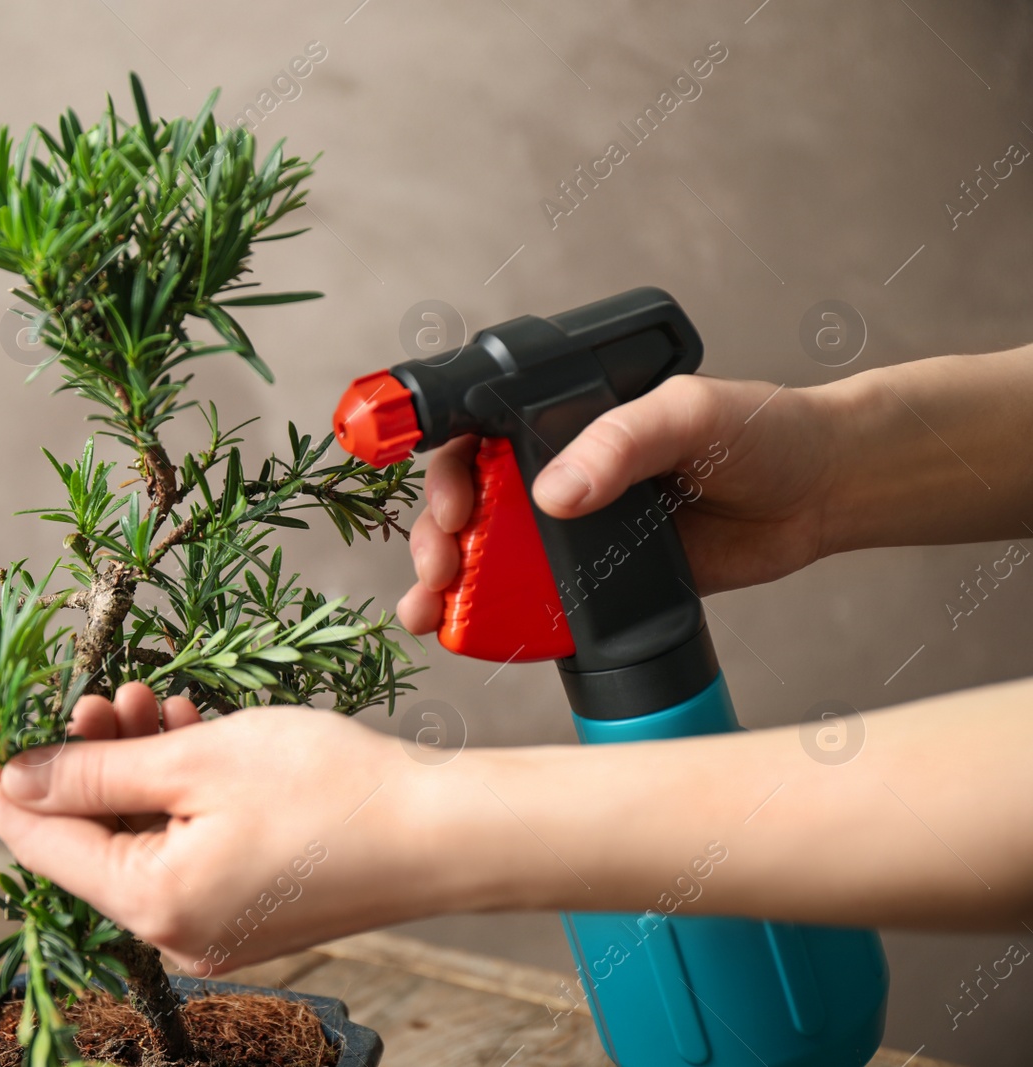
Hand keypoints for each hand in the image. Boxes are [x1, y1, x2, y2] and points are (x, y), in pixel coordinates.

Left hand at [0, 683, 432, 973]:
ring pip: (139, 837)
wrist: (443, 832)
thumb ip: (94, 772)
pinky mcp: (247, 910)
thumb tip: (11, 778)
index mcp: (151, 902)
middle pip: (90, 839)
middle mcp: (173, 932)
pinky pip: (184, 847)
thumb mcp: (197, 760)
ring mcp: (213, 928)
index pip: (36, 840)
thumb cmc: (330, 789)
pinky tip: (190, 734)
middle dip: (83, 758)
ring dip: (133, 766)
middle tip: (98, 690)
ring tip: (153, 698)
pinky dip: (177, 793)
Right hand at [397, 375, 839, 631]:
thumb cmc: (763, 431)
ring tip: (431, 613)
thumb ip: (621, 441)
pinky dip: (497, 621)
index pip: (478, 435)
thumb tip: (555, 493)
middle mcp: (559, 471)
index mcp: (566, 419)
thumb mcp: (689, 414)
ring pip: (488, 557)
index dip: (447, 474)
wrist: (822, 495)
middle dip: (437, 540)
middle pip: (468, 504)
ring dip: (448, 587)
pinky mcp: (598, 581)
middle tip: (440, 572)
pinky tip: (473, 636)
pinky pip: (535, 601)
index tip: (454, 510)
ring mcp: (575, 530)